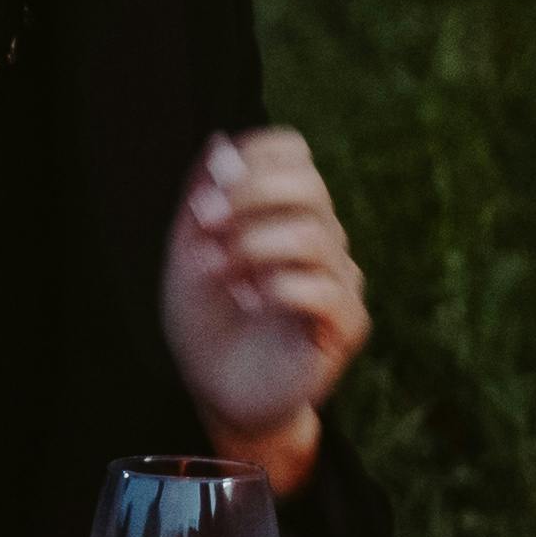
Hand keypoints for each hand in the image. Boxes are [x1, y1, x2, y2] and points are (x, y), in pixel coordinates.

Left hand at [161, 128, 367, 488]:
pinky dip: (279, 288)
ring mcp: (341, 282)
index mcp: (287, 214)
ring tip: (219, 273)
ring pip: (314, 236)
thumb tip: (221, 142)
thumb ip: (202, 199)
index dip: (255, 159)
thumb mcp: (188, 254)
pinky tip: (249, 302)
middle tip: (206, 223)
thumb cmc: (205, 323)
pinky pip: (327, 289)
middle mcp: (323, 240)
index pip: (296, 155)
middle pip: (310, 186)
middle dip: (251, 196)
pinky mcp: (347, 327)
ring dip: (254, 247)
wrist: (218, 394)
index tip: (208, 192)